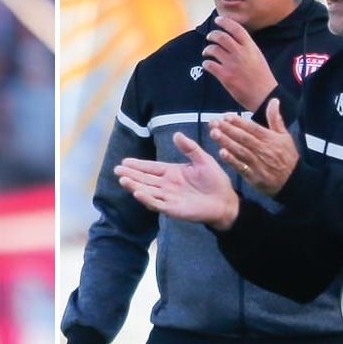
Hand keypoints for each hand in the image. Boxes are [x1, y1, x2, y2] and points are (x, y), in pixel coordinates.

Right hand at [115, 131, 238, 229]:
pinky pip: (157, 204)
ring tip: (123, 180)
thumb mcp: (203, 160)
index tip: (124, 161)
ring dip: (135, 186)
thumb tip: (176, 134)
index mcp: (172, 173)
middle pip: (145, 179)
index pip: (151, 168)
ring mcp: (169, 198)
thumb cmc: (215, 181)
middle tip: (117, 170)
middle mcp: (167, 185)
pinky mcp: (173, 209)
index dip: (138, 165)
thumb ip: (190, 148)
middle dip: (131, 175)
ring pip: (148, 191)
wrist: (225, 201)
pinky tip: (137, 193)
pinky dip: (147, 199)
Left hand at [201, 14, 276, 109]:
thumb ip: (247, 48)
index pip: (236, 29)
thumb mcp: (258, 57)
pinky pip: (210, 65)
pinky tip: (207, 64)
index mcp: (251, 47)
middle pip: (221, 37)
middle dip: (213, 35)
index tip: (218, 20)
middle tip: (210, 37)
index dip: (225, 22)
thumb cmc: (262, 78)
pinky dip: (206, 63)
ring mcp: (232, 65)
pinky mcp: (225, 76)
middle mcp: (241, 53)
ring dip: (207, 49)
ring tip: (206, 52)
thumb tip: (234, 40)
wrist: (264, 95)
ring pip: (213, 49)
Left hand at [210, 98, 298, 195]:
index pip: (252, 128)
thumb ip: (276, 119)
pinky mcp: (254, 176)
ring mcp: (258, 163)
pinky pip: (242, 167)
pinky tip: (222, 153)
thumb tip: (274, 100)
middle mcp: (263, 150)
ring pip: (240, 150)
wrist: (294, 181)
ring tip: (214, 134)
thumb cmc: (287, 157)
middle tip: (213, 122)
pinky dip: (232, 160)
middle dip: (227, 129)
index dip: (239, 122)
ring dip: (226, 142)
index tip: (226, 116)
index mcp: (270, 139)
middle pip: (243, 138)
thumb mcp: (285, 136)